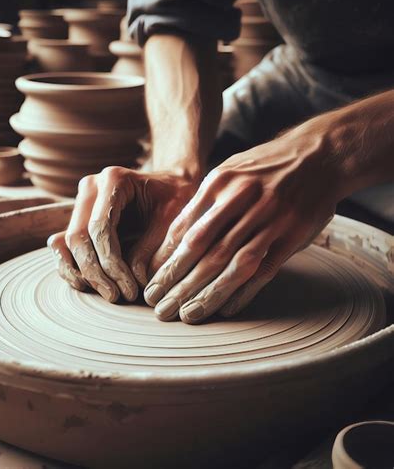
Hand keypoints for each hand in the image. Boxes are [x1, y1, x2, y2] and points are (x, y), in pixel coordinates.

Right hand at [48, 166, 196, 301]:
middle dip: (95, 272)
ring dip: (82, 272)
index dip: (111, 262)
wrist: (172, 185)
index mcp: (114, 179)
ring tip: (106, 293)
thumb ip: (153, 247)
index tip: (129, 288)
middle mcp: (91, 187)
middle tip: (116, 296)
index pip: (100, 227)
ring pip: (66, 243)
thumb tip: (135, 282)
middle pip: (78, 236)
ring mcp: (82, 202)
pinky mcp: (79, 218)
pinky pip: (64, 245)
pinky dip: (71, 267)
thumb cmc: (177, 199)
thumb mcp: (173, 220)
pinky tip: (88, 285)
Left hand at [144, 128, 342, 323]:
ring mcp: (269, 218)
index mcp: (220, 183)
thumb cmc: (264, 167)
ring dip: (206, 293)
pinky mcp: (292, 234)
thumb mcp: (229, 171)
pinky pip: (264, 269)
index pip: (184, 228)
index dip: (165, 258)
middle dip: (176, 281)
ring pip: (231, 264)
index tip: (152, 280)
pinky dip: (244, 291)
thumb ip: (204, 203)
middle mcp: (242, 200)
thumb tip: (176, 239)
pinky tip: (227, 309)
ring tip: (186, 315)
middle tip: (158, 305)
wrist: (318, 155)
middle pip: (202, 249)